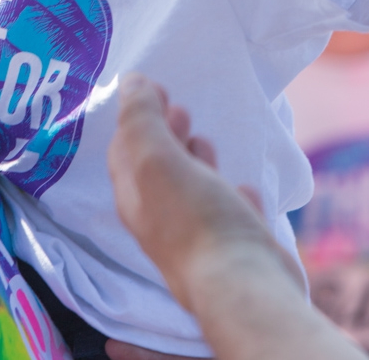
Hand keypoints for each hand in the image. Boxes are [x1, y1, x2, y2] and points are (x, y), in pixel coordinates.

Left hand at [107, 75, 295, 314]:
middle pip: (156, 169)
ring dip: (194, 161)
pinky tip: (243, 187)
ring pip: (191, 190)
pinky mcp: (234, 249)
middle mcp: (160, 220)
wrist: (241, 285)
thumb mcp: (157, 158)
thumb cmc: (195, 219)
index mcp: (136, 198)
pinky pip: (229, 215)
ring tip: (203, 140)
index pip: (124, 150)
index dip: (135, 116)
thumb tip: (131, 82)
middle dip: (164, 134)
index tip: (154, 86)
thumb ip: (141, 119)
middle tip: (179, 107)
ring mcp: (199, 236)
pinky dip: (232, 194)